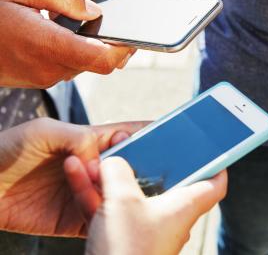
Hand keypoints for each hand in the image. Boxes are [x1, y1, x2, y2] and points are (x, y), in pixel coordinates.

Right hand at [0, 0, 135, 87]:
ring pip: (85, 66)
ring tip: (91, 25)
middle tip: (119, 25)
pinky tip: (70, 34)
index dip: (124, 48)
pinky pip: (69, 67)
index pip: (102, 58)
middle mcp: (50, 67)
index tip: (133, 33)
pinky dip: (76, 53)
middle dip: (114, 47)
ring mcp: (44, 77)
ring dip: (93, 49)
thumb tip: (96, 12)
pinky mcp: (39, 80)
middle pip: (99, 64)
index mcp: (48, 44)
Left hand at [0, 118, 146, 236]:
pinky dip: (109, 221)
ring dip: (125, 196)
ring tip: (128, 194)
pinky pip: (98, 220)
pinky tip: (114, 215)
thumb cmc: (6, 150)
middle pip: (129, 168)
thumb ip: (79, 137)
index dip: (148, 135)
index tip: (168, 137)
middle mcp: (92, 167)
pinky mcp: (73, 219)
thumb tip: (105, 153)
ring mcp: (84, 193)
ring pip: (119, 196)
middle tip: (160, 171)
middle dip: (147, 168)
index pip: (127, 135)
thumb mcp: (44, 131)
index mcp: (89, 141)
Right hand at [85, 157, 226, 254]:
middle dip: (146, 162)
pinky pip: (111, 210)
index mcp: (185, 205)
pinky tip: (77, 175)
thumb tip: (112, 162)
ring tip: (94, 157)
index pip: (215, 183)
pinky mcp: (122, 240)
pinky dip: (96, 194)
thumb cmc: (128, 250)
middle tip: (137, 143)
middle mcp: (169, 218)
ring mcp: (145, 230)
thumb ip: (117, 172)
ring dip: (111, 176)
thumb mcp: (122, 200)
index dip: (216, 163)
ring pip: (130, 195)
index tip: (210, 147)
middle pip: (165, 183)